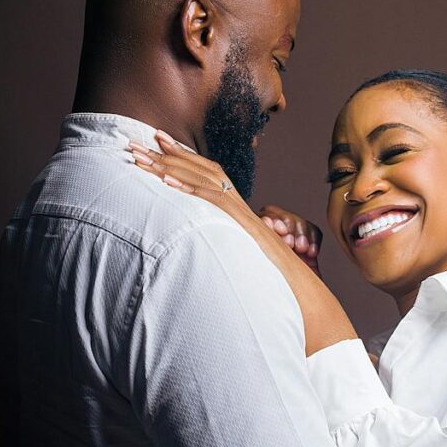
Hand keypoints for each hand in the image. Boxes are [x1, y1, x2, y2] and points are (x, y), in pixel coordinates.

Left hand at [127, 131, 258, 234]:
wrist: (265, 244)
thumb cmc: (241, 230)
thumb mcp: (221, 209)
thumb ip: (206, 198)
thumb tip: (184, 192)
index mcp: (220, 180)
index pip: (193, 160)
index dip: (173, 148)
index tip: (154, 136)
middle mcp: (221, 183)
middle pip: (186, 164)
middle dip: (157, 154)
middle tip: (132, 146)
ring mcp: (224, 194)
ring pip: (189, 176)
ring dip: (163, 167)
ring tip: (140, 160)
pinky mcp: (225, 209)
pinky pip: (202, 196)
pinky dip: (185, 188)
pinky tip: (167, 182)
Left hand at [128, 131, 356, 355]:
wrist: (307, 307)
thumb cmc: (279, 296)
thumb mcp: (246, 269)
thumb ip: (227, 256)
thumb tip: (198, 258)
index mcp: (241, 219)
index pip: (211, 179)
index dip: (185, 162)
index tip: (158, 149)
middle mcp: (243, 213)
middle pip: (205, 171)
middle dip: (171, 153)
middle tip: (141, 139)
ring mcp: (245, 220)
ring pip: (205, 181)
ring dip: (169, 166)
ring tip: (139, 155)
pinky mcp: (246, 231)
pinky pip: (214, 202)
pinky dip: (188, 189)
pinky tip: (164, 181)